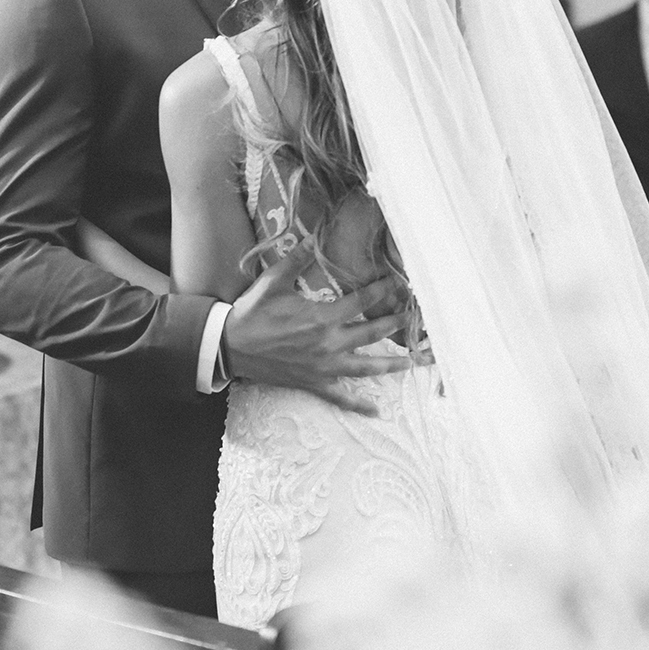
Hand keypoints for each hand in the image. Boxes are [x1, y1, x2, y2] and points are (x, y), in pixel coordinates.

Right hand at [222, 239, 409, 415]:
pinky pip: (340, 397)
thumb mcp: (273, 281)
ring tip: (414, 362)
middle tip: (418, 319)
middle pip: (372, 333)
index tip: (399, 283)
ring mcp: (323, 367)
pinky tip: (376, 412)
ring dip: (392, 364)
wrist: (230, 346)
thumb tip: (312, 236)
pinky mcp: (313, 383)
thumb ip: (296, 259)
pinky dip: (358, 405)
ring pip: (365, 368)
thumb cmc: (252, 312)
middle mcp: (329, 344)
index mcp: (322, 317)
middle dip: (397, 324)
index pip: (362, 301)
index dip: (382, 290)